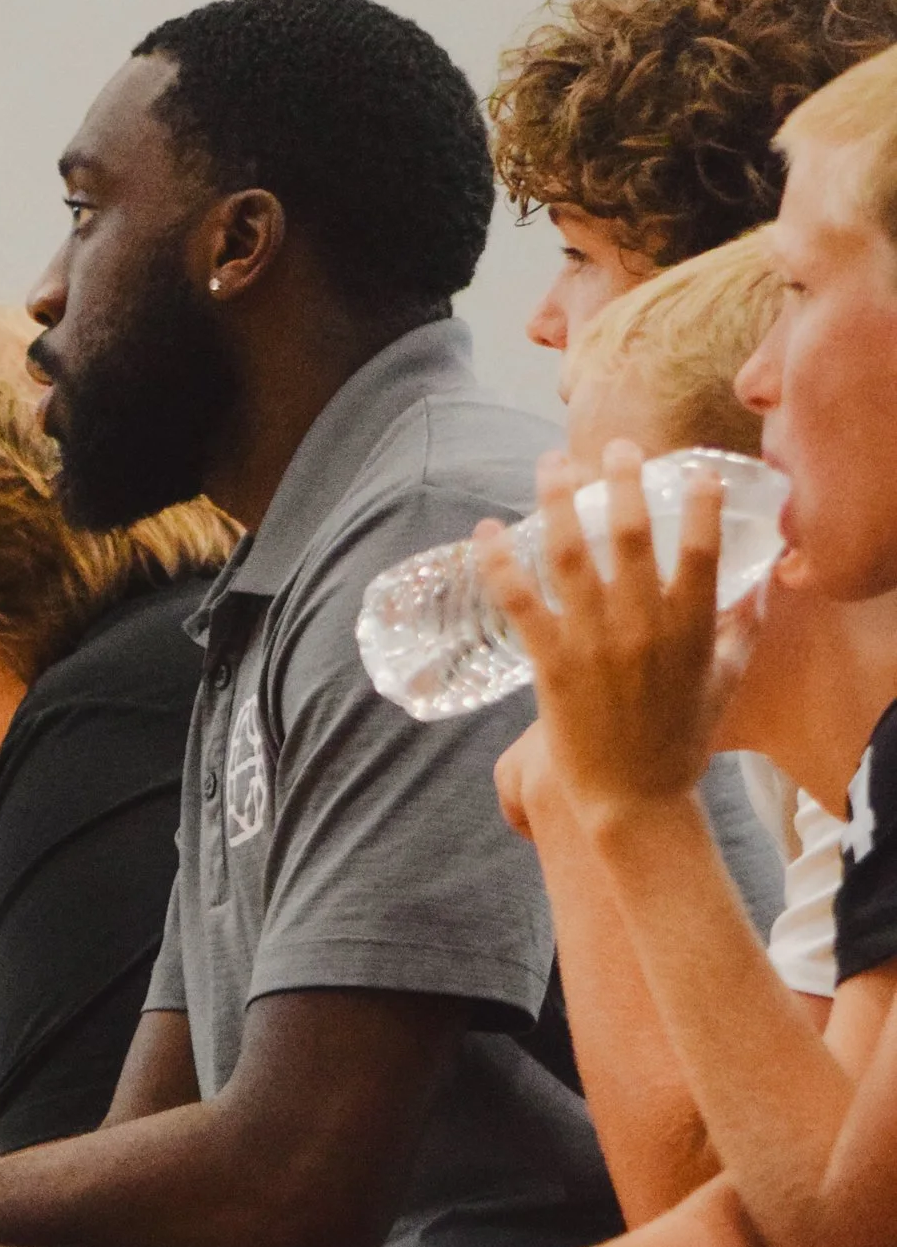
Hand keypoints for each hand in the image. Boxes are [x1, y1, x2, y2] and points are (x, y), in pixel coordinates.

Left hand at [479, 443, 751, 839]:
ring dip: (558, 502)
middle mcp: (642, 624)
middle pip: (631, 535)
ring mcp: (594, 641)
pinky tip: (486, 532)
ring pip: (572, 554)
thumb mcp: (725, 683)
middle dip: (621, 481)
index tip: (694, 471)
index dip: (699, 503)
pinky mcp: (551, 663)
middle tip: (612, 445)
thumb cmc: (680, 744)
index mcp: (691, 626)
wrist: (634, 801)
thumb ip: (741, 631)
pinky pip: (521, 602)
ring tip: (550, 464)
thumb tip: (759, 590)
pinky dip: (500, 564)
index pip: (701, 548)